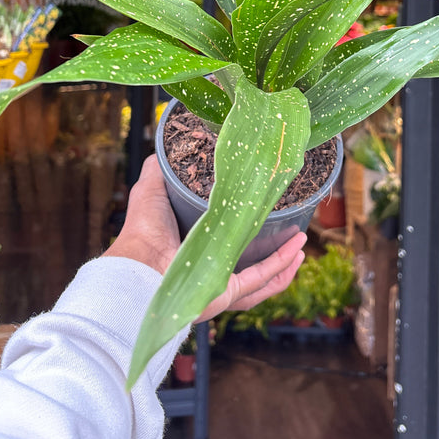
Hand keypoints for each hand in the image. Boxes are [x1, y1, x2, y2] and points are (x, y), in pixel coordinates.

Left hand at [103, 155, 306, 318]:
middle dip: (275, 249)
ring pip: (262, 277)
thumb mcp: (152, 189)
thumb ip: (160, 169)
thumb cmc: (141, 230)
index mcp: (196, 246)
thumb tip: (167, 146)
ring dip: (284, 261)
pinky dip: (280, 268)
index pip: (228, 238)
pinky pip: (259, 282)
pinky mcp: (224, 292)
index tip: (266, 205)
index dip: (248, 225)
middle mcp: (209, 267)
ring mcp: (218, 283)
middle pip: (251, 261)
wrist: (136, 264)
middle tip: (295, 229)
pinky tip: (297, 252)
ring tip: (303, 242)